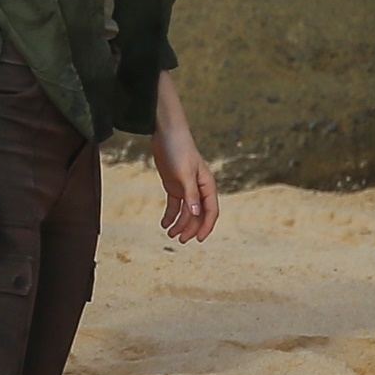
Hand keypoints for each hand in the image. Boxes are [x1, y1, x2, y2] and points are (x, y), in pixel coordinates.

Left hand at [151, 122, 219, 242]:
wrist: (166, 134)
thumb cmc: (179, 151)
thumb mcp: (184, 174)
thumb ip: (191, 195)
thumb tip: (197, 215)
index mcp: (207, 186)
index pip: (211, 211)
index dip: (206, 227)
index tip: (198, 240)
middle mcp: (199, 189)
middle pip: (198, 215)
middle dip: (190, 228)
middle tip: (179, 240)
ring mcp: (186, 188)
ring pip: (186, 212)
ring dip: (179, 224)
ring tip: (169, 234)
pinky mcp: (174, 185)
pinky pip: (174, 205)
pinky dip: (170, 216)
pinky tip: (164, 224)